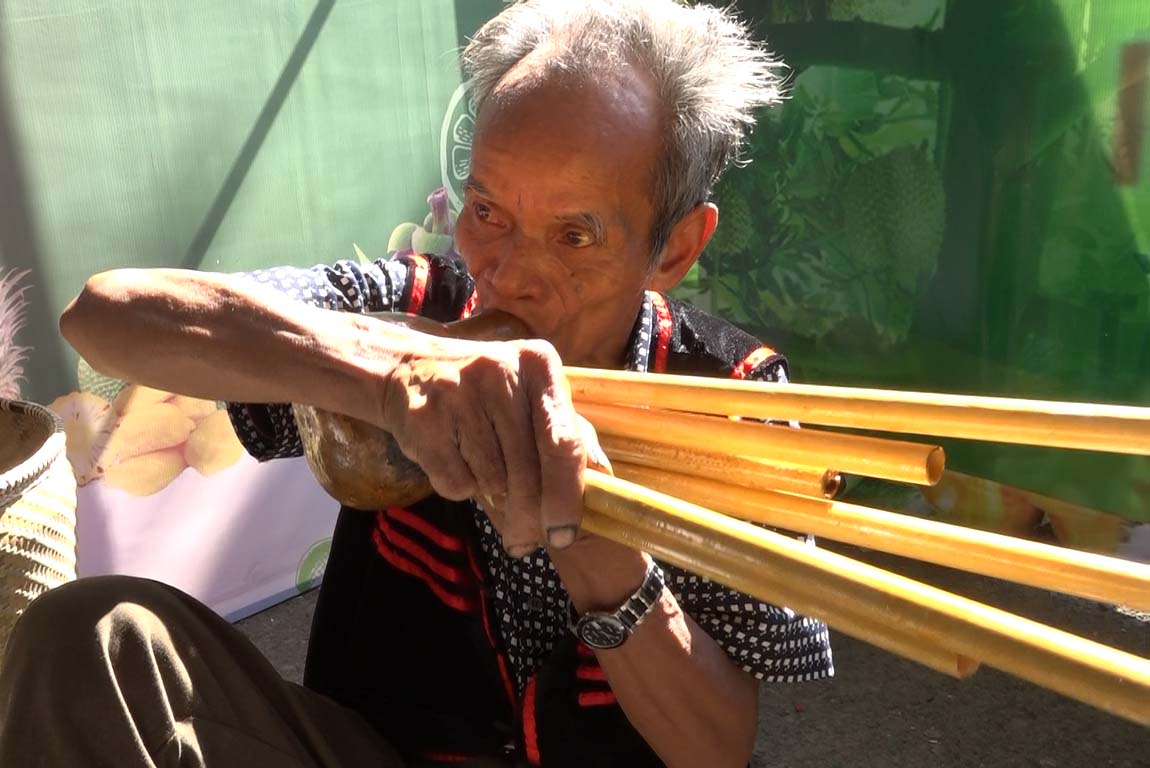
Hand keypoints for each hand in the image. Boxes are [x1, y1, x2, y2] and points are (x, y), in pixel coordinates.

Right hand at [381, 336, 585, 555]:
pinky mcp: (424, 418)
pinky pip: (455, 483)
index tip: (564, 534)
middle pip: (527, 472)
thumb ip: (569, 434)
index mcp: (539, 365)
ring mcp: (460, 394)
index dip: (567, 496)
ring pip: (492, 482)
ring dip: (491, 496)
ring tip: (483, 471)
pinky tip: (455, 460)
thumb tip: (601, 482)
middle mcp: (501, 373)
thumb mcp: (532, 395)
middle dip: (528, 517)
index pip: (563, 443)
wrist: (408, 367)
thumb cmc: (487, 392)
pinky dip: (460, 487)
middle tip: (525, 541)